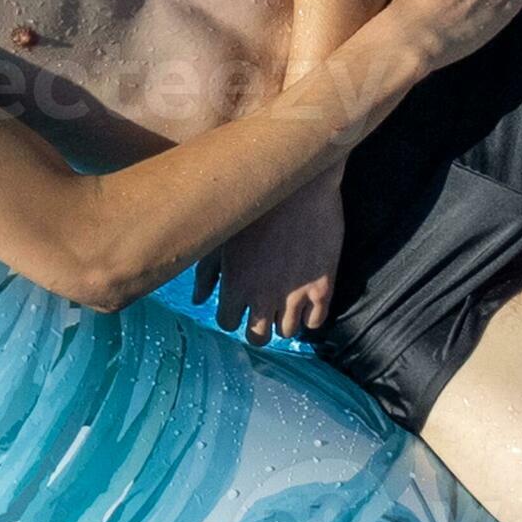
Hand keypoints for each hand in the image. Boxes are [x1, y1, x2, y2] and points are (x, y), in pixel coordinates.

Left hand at [192, 171, 343, 342]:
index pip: (227, 323)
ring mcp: (295, 294)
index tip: (239, 305)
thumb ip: (208, 272)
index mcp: (235, 284)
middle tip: (263, 312)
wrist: (302, 184)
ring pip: (287, 332)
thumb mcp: (225, 236)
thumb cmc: (257, 205)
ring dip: (284, 321)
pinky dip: (309, 317)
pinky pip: (315, 322)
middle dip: (258, 327)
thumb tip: (198, 300)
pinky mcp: (323, 287)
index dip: (233, 314)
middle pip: (258, 337)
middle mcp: (264, 296)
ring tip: (285, 305)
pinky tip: (305, 303)